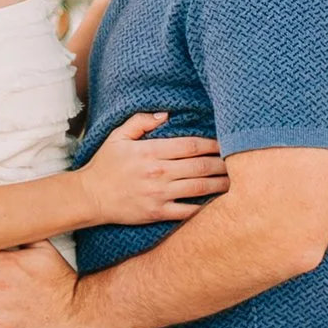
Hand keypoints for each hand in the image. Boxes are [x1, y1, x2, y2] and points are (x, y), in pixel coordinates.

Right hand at [72, 111, 226, 228]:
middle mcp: (158, 172)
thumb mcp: (118, 136)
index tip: (225, 144)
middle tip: (237, 163)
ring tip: (233, 181)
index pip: (191, 146)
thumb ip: (141, 121)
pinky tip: (215, 203)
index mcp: (151, 151)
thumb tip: (166, 114)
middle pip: (200, 166)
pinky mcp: (157, 213)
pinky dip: (203, 207)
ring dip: (219, 184)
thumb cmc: (105, 165)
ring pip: (199, 188)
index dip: (213, 144)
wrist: (90, 196)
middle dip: (222, 164)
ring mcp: (159, 194)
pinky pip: (187, 211)